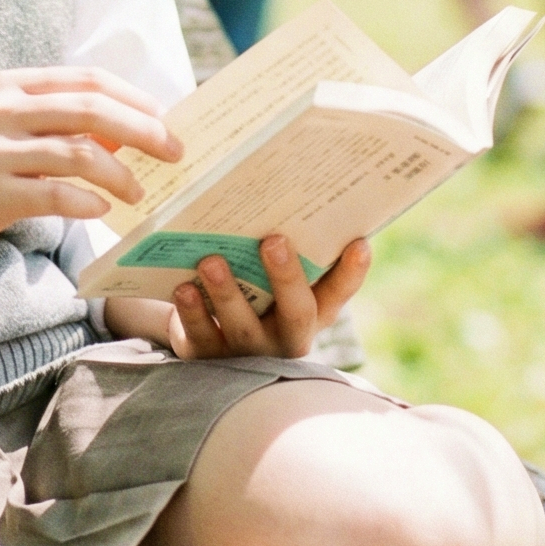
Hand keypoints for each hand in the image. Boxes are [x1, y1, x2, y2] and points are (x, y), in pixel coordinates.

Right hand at [0, 67, 182, 267]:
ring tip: (139, 192)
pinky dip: (86, 202)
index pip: (87, 80)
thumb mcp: (5, 128)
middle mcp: (1, 110)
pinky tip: (100, 210)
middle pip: (91, 109)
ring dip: (120, 174)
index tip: (166, 118)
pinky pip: (54, 194)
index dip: (133, 97)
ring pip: (78, 153)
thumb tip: (127, 128)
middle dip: (142, 130)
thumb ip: (55, 121)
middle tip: (174, 152)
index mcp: (10, 85)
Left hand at [166, 233, 370, 359]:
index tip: (359, 243)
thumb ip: (283, 249)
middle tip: (274, 241)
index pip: (338, 294)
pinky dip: (192, 312)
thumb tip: (283, 187)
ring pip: (243, 327)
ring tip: (212, 260)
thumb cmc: (248, 290)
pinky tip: (185, 287)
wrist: (203, 333)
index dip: (352, 272)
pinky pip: (201, 336)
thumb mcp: (269, 276)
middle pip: (296, 314)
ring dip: (228, 293)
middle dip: (286, 278)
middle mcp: (286, 337)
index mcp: (310, 312)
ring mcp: (248, 353)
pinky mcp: (208, 358)